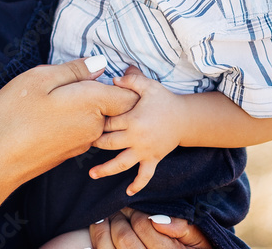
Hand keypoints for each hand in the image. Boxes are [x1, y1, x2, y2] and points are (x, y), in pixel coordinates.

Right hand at [0, 57, 140, 193]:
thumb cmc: (14, 115)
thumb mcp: (40, 78)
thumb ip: (74, 70)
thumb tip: (100, 64)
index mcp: (93, 103)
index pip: (131, 94)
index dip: (129, 81)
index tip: (116, 70)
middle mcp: (95, 126)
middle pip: (117, 106)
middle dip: (107, 91)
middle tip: (81, 78)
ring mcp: (84, 142)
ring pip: (98, 117)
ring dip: (87, 105)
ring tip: (60, 95)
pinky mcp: (71, 152)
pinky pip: (83, 129)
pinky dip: (75, 118)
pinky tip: (51, 114)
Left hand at [89, 67, 183, 194]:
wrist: (185, 118)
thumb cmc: (164, 100)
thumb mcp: (149, 86)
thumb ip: (130, 80)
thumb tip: (113, 79)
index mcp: (133, 119)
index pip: (108, 122)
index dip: (97, 120)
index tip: (87, 119)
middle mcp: (137, 137)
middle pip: (109, 143)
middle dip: (96, 143)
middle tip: (86, 141)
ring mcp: (145, 151)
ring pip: (122, 163)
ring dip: (105, 170)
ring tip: (92, 174)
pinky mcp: (153, 159)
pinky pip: (145, 176)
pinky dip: (137, 185)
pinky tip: (128, 192)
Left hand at [89, 209, 213, 248]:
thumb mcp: (198, 238)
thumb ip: (182, 228)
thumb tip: (158, 220)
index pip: (144, 226)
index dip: (137, 213)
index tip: (135, 207)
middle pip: (124, 238)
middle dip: (120, 219)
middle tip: (121, 209)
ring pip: (108, 248)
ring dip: (104, 228)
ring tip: (109, 217)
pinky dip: (98, 238)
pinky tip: (100, 226)